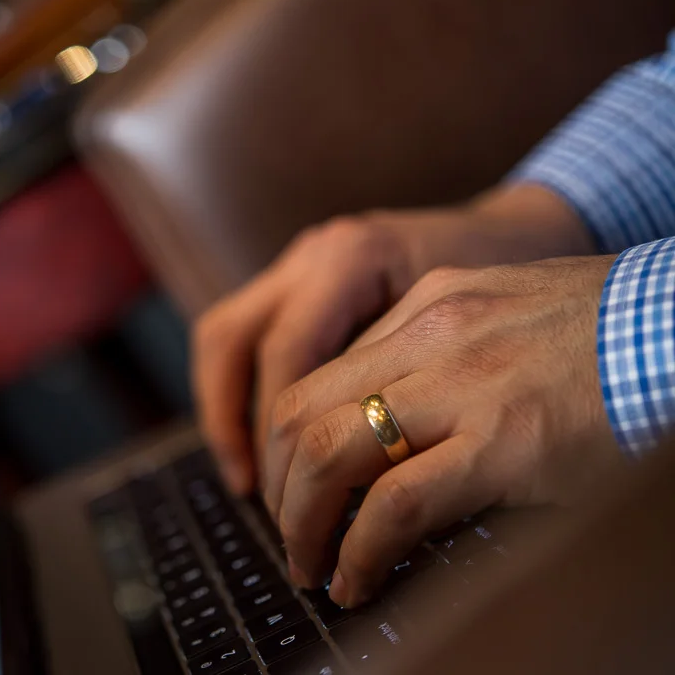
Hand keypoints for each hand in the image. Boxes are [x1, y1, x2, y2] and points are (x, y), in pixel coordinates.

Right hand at [192, 186, 593, 494]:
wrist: (532, 239)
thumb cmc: (524, 303)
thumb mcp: (477, 345)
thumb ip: (411, 399)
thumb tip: (369, 496)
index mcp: (354, 260)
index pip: (286, 355)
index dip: (283, 437)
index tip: (299, 506)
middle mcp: (317, 254)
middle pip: (229, 338)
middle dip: (231, 424)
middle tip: (257, 495)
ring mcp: (303, 262)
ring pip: (226, 334)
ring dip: (226, 409)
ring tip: (250, 480)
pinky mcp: (305, 282)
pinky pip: (251, 337)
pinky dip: (248, 393)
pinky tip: (277, 445)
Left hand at [263, 256, 622, 607]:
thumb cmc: (605, 331)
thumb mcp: (500, 316)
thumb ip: (436, 355)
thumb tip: (384, 425)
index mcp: (425, 307)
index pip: (315, 377)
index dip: (285, 444)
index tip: (287, 487)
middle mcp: (428, 336)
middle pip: (299, 414)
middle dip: (277, 487)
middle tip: (289, 534)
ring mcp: (463, 387)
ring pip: (327, 454)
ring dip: (302, 522)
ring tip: (311, 564)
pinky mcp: (505, 443)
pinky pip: (397, 504)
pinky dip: (361, 550)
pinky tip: (360, 577)